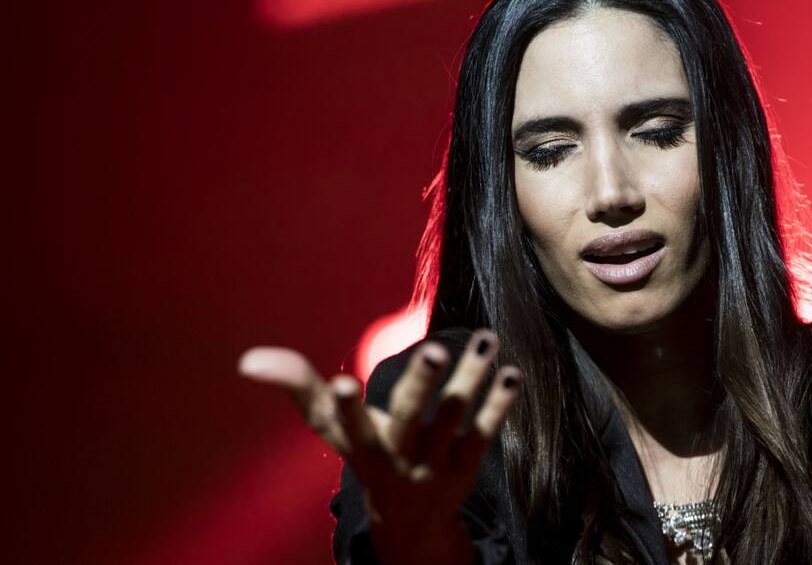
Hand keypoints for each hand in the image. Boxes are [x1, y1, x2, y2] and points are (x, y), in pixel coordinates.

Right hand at [237, 328, 522, 564]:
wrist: (408, 524)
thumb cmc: (365, 454)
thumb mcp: (332, 429)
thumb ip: (298, 388)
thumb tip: (249, 360)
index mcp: (359, 446)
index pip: (347, 426)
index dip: (344, 407)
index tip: (343, 383)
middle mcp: (396, 458)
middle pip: (408, 420)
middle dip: (419, 386)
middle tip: (435, 350)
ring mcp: (434, 465)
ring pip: (454, 418)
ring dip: (471, 378)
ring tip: (487, 338)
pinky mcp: (466, 468)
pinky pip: (484, 433)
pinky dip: (499, 404)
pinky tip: (511, 373)